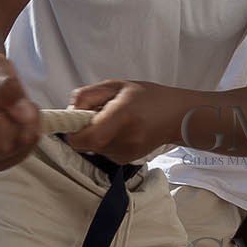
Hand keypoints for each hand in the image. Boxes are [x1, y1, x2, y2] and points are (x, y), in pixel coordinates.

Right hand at [0, 54, 40, 169]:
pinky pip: (24, 152)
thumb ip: (5, 88)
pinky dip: (30, 131)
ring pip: (14, 151)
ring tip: (15, 103)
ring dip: (23, 124)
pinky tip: (23, 115)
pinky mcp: (0, 158)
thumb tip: (23, 116)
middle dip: (10, 121)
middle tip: (6, 99)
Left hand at [67, 79, 183, 162]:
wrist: (177, 117)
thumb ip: (88, 95)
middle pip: (87, 144)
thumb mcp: (116, 85)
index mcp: (122, 115)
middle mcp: (125, 139)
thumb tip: (69, 111)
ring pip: (93, 149)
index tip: (73, 121)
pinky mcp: (126, 161)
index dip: (74, 132)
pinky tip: (119, 131)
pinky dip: (104, 142)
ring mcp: (126, 153)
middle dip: (84, 130)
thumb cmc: (148, 98)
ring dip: (95, 135)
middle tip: (95, 115)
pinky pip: (103, 153)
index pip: (87, 138)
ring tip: (112, 121)